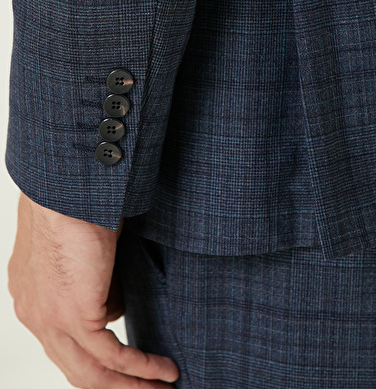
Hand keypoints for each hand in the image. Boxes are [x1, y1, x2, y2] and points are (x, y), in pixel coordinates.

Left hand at [8, 192, 179, 387]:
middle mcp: (34, 312)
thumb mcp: (86, 243)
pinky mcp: (73, 316)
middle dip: (113, 385)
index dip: (96, 359)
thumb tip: (113, 301)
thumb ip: (93, 276)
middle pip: (75, 366)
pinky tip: (164, 371)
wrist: (68, 185)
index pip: (64, 340)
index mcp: (31, 293)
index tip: (126, 366)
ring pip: (90, 373)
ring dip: (129, 386)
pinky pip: (111, 357)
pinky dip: (142, 368)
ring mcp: (49, 318)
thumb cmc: (79, 198)